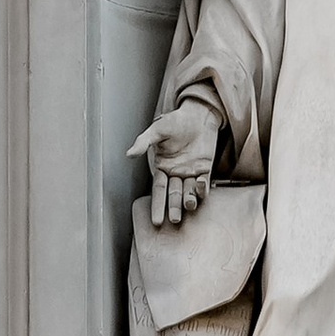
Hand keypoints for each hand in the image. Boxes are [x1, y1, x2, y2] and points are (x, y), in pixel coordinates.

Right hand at [129, 97, 219, 225]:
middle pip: (174, 195)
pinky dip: (202, 187)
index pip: (159, 190)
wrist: (197, 114)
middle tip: (173, 221)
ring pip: (189, 192)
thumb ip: (143, 143)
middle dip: (173, 208)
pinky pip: (204, 182)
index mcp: (162, 168)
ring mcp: (191, 172)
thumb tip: (129, 154)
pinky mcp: (205, 168)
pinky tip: (200, 186)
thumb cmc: (175, 121)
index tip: (156, 220)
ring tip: (187, 206)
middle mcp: (176, 173)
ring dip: (189, 200)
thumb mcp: (156, 131)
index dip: (157, 204)